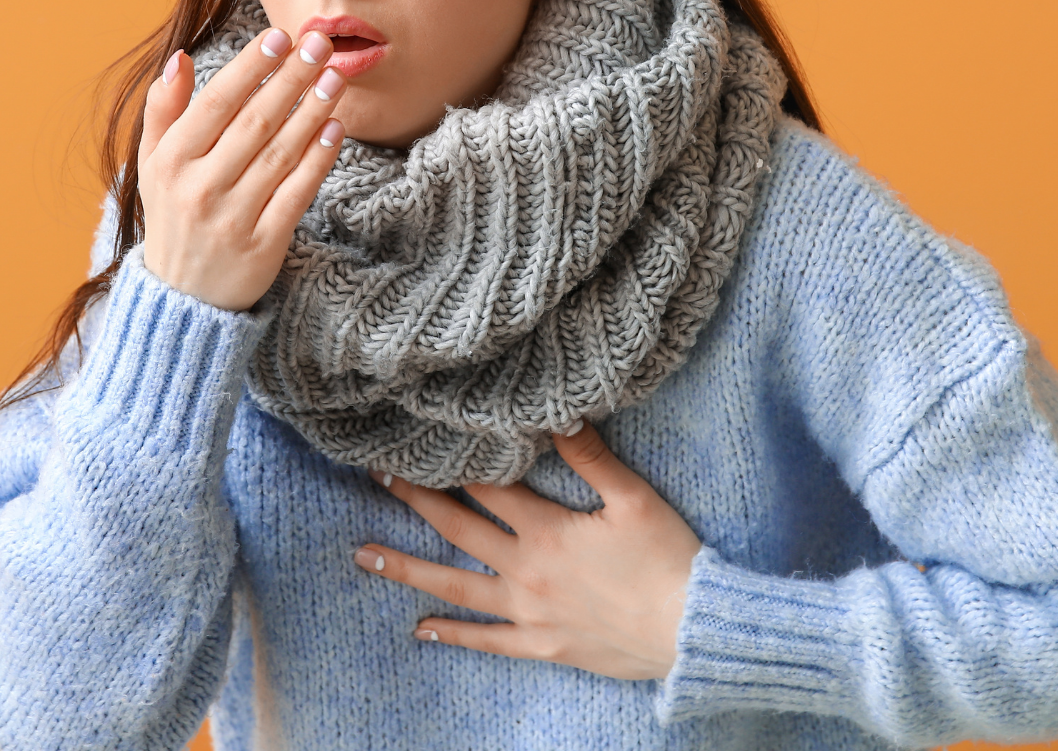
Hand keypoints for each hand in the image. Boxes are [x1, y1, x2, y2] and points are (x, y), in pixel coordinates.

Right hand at [138, 27, 345, 311]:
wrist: (182, 298)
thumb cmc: (173, 215)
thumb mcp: (152, 164)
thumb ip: (164, 109)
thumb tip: (182, 58)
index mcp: (170, 162)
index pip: (216, 103)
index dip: (250, 67)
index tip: (279, 36)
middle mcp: (200, 188)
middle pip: (255, 122)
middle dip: (290, 78)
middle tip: (319, 44)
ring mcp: (233, 218)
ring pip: (281, 154)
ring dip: (312, 112)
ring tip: (335, 78)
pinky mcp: (263, 245)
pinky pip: (297, 193)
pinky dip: (318, 159)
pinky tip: (336, 128)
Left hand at [354, 424, 701, 680]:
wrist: (694, 628)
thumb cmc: (669, 559)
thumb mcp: (633, 498)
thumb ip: (590, 457)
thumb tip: (554, 414)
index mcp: (546, 529)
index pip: (486, 487)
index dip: (448, 463)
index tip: (411, 443)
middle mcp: (526, 570)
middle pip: (458, 528)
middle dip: (414, 501)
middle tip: (375, 479)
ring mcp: (530, 611)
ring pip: (456, 587)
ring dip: (408, 569)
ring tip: (364, 556)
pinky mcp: (543, 644)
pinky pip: (488, 642)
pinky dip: (453, 635)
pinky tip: (422, 629)